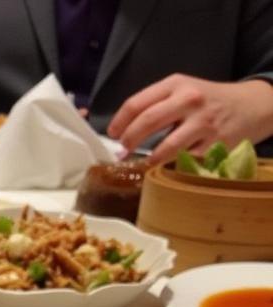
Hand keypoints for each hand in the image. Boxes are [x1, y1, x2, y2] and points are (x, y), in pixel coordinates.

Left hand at [108, 75, 272, 164]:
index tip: (112, 134)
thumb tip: (122, 130)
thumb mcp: (181, 90)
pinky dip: (173, 166)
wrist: (249, 105)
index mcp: (176, 84)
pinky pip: (185, 161)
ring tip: (145, 161)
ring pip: (166, 147)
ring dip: (150, 159)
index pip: (136, 103)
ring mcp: (203, 123)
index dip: (119, 122)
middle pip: (147, 122)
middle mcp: (189, 100)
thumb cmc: (206, 101)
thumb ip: (154, 104)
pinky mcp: (214, 144)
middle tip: (123, 151)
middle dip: (129, 140)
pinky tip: (169, 166)